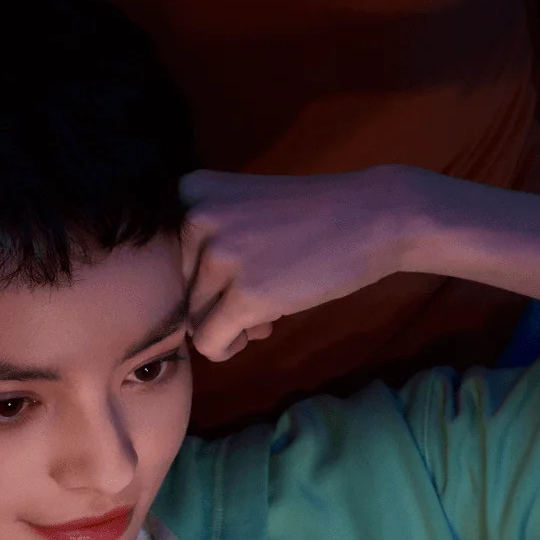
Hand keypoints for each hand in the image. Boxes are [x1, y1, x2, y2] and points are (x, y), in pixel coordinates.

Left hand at [177, 167, 421, 361]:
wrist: (373, 216)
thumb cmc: (313, 217)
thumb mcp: (245, 206)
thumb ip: (207, 240)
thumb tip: (187, 315)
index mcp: (190, 191)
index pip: (166, 255)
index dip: (199, 273)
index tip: (236, 271)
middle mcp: (195, 219)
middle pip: (176, 288)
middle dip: (213, 301)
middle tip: (258, 293)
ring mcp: (219, 257)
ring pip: (193, 319)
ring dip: (227, 323)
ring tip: (268, 305)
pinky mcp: (244, 296)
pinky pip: (210, 342)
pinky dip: (227, 347)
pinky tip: (259, 330)